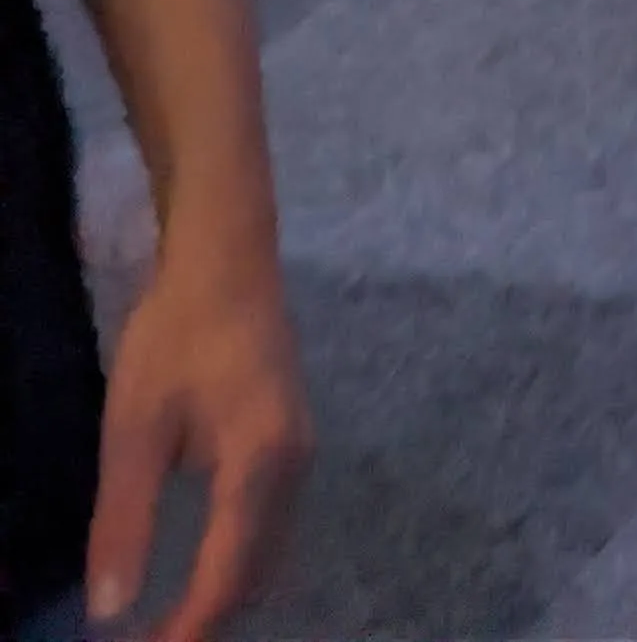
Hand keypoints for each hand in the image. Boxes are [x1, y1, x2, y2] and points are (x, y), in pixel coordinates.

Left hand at [86, 223, 308, 641]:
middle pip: (256, 575)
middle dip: (207, 622)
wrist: (228, 258)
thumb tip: (109, 613)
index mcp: (260, 465)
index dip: (187, 629)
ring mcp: (301, 455)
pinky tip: (199, 575)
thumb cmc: (177, 335)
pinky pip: (270, 529)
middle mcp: (294, 468)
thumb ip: (124, 521)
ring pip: (268, 555)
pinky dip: (237, 566)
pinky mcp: (291, 444)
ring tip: (168, 626)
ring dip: (223, 598)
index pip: (226, 576)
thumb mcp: (134, 427)